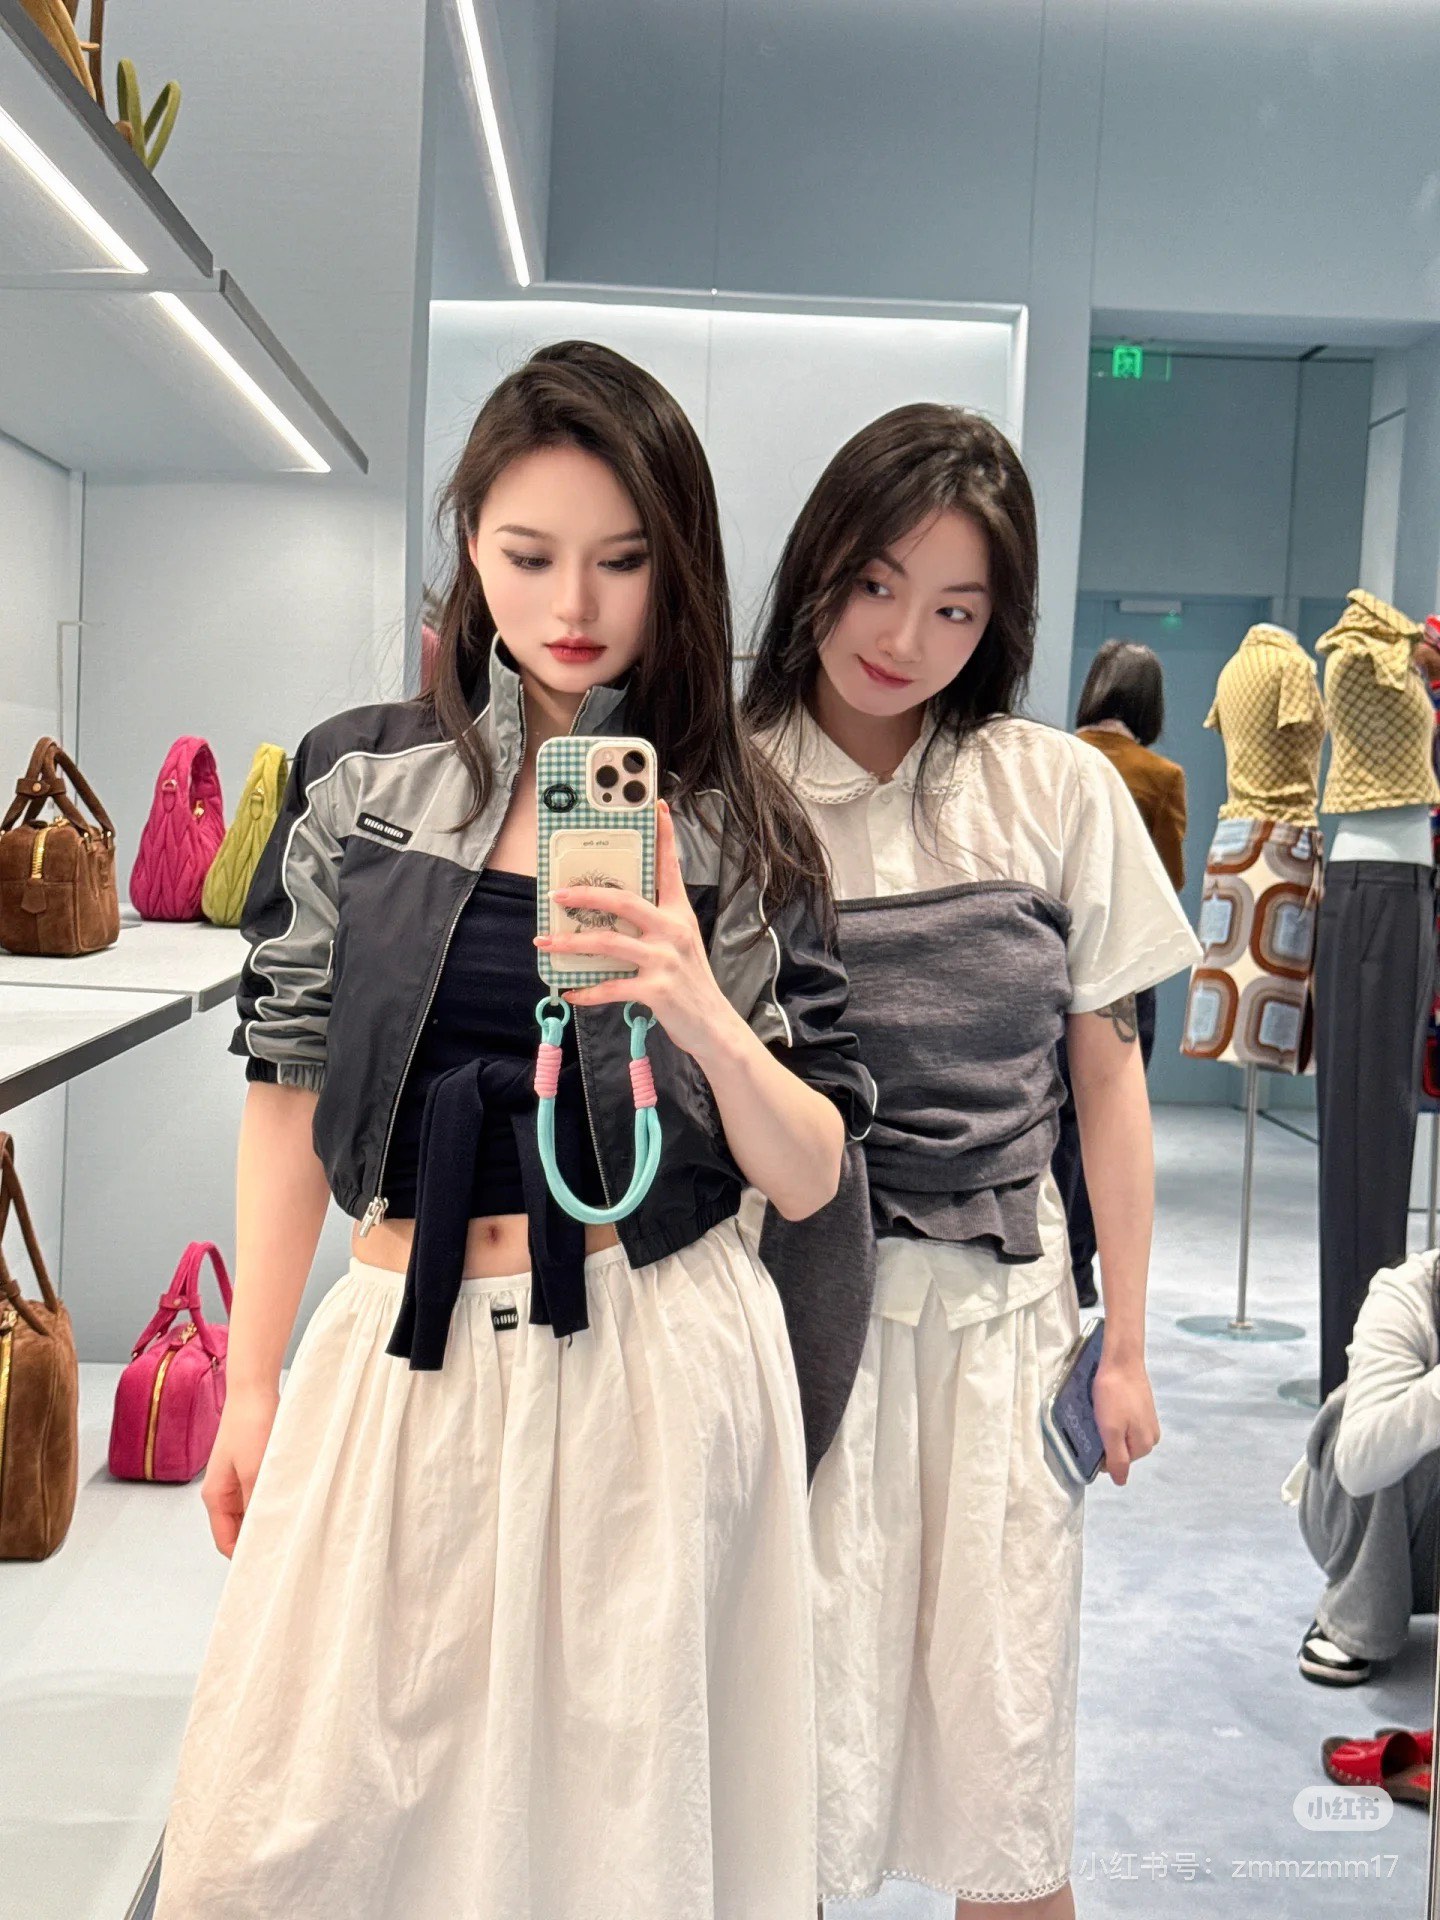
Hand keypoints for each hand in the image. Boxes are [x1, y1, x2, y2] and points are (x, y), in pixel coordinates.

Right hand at [202, 1383, 279, 1556]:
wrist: (254, 1391)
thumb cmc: (250, 1426)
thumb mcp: (255, 1470)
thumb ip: (256, 1504)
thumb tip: (262, 1534)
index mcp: (216, 1497)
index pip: (227, 1542)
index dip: (245, 1556)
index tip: (270, 1564)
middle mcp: (223, 1493)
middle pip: (238, 1530)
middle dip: (258, 1540)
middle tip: (285, 1549)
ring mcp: (236, 1481)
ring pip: (250, 1513)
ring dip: (267, 1520)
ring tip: (291, 1528)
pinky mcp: (250, 1469)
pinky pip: (259, 1496)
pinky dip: (271, 1503)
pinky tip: (290, 1504)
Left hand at [534, 798, 744, 1064]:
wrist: (714, 1027)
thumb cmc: (691, 984)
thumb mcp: (680, 945)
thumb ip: (655, 925)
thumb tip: (610, 915)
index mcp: (679, 915)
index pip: (671, 868)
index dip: (664, 836)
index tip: (656, 806)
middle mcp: (673, 931)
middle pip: (624, 901)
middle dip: (585, 895)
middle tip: (556, 894)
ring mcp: (664, 960)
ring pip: (607, 943)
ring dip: (570, 944)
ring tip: (544, 944)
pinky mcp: (655, 990)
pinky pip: (611, 986)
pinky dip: (586, 991)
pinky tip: (570, 992)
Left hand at [1092, 1354, 1159, 1486]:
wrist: (1121, 1360)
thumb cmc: (1113, 1396)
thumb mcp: (1111, 1431)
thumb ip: (1117, 1459)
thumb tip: (1121, 1482)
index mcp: (1145, 1446)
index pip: (1118, 1463)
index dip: (1102, 1452)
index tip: (1092, 1435)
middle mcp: (1151, 1436)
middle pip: (1122, 1449)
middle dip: (1107, 1439)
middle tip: (1095, 1421)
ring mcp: (1149, 1420)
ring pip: (1123, 1434)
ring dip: (1109, 1427)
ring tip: (1100, 1411)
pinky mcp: (1143, 1406)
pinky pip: (1125, 1420)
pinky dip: (1114, 1416)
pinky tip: (1107, 1404)